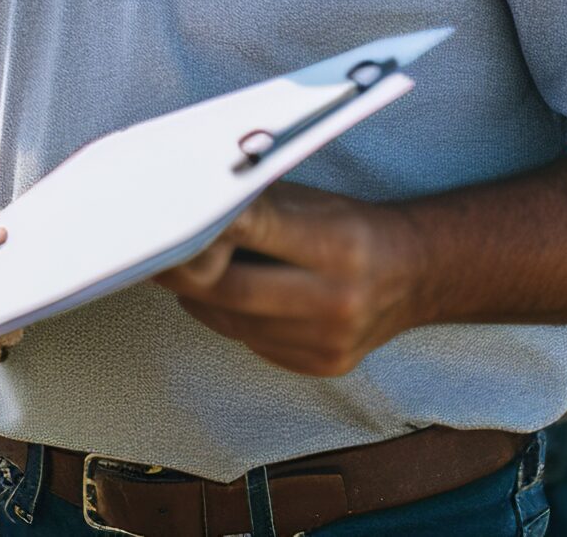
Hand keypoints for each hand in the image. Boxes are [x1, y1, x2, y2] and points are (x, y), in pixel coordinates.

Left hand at [152, 182, 427, 376]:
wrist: (416, 275)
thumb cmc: (356, 227)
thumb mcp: (315, 202)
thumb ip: (259, 204)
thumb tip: (191, 201)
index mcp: (339, 244)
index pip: (254, 228)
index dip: (204, 224)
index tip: (165, 216)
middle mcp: (336, 299)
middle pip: (228, 289)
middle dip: (183, 269)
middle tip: (150, 250)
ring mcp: (328, 341)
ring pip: (231, 321)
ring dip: (202, 295)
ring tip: (187, 266)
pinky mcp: (319, 366)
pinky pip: (249, 342)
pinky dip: (230, 317)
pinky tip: (230, 294)